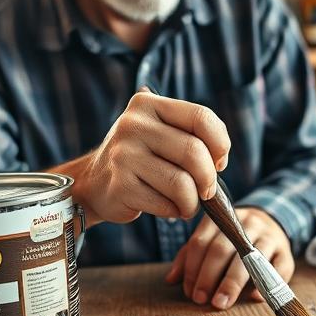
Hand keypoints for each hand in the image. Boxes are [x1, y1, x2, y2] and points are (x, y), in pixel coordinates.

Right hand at [78, 91, 230, 224]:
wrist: (94, 182)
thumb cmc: (142, 158)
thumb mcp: (161, 132)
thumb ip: (192, 135)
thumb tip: (220, 159)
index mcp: (149, 104)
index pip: (201, 117)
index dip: (220, 144)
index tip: (218, 162)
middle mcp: (133, 124)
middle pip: (194, 152)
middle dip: (208, 178)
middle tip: (206, 191)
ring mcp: (124, 155)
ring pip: (182, 183)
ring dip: (193, 201)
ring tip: (187, 203)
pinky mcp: (120, 186)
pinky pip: (165, 204)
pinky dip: (175, 211)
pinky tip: (168, 208)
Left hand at [165, 207, 294, 309]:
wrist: (272, 224)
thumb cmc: (235, 238)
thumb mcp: (212, 239)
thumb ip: (190, 256)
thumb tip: (171, 280)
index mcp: (222, 218)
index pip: (201, 242)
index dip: (192, 269)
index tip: (189, 292)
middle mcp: (246, 223)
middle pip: (222, 249)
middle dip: (208, 277)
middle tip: (201, 300)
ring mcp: (268, 235)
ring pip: (248, 258)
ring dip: (232, 282)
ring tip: (221, 302)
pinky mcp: (286, 251)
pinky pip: (277, 267)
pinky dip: (265, 284)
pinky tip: (253, 298)